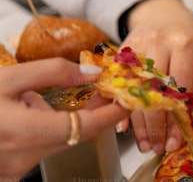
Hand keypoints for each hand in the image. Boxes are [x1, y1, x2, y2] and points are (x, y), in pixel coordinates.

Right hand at [0, 58, 128, 179]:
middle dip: (96, 112)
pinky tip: (30, 111)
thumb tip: (93, 72)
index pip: (86, 127)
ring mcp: (18, 169)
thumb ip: (53, 72)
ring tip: (52, 96)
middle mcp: (24, 158)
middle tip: (106, 89)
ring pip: (60, 142)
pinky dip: (47, 130)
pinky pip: (42, 149)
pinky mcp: (12, 172)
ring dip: (68, 120)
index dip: (113, 113)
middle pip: (77, 135)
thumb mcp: (9, 78)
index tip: (130, 98)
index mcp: (25, 132)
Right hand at [117, 0, 192, 154]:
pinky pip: (119, 84)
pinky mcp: (121, 51)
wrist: (162, 11)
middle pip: (154, 92)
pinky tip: (124, 125)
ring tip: (144, 143)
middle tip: (157, 147)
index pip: (179, 87)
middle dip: (154, 126)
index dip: (175, 118)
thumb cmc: (186, 35)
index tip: (174, 140)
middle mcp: (159, 43)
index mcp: (185, 44)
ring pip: (135, 91)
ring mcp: (137, 46)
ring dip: (137, 122)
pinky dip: (120, 107)